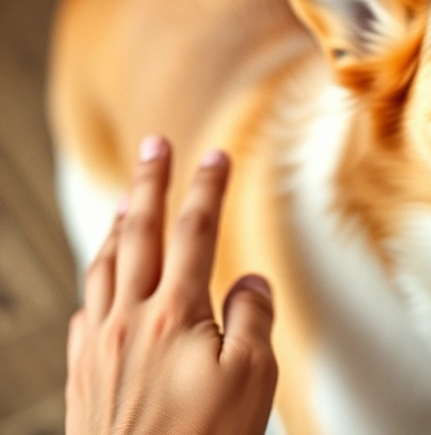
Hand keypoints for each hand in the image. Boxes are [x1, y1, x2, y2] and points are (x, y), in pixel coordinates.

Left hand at [65, 136, 276, 434]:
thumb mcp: (253, 378)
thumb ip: (253, 319)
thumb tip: (248, 282)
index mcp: (175, 314)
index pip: (195, 232)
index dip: (206, 188)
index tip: (215, 156)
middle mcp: (130, 319)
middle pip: (141, 233)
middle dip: (150, 183)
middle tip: (155, 146)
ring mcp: (99, 344)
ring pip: (105, 265)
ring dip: (120, 225)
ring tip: (131, 202)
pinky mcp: (84, 373)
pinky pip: (86, 308)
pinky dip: (97, 279)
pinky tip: (104, 281)